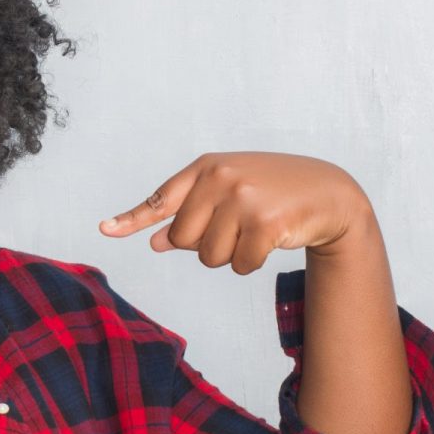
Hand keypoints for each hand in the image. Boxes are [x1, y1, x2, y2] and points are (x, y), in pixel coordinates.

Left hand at [97, 151, 371, 273]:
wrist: (328, 192)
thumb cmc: (273, 192)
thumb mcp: (229, 195)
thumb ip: (192, 214)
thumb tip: (157, 242)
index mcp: (207, 168)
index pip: (161, 199)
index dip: (133, 219)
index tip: (105, 230)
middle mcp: (220, 178)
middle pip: (184, 240)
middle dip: (207, 245)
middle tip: (237, 227)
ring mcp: (243, 199)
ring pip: (210, 257)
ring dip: (232, 255)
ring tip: (256, 229)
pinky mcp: (264, 224)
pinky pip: (239, 265)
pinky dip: (252, 262)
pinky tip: (271, 240)